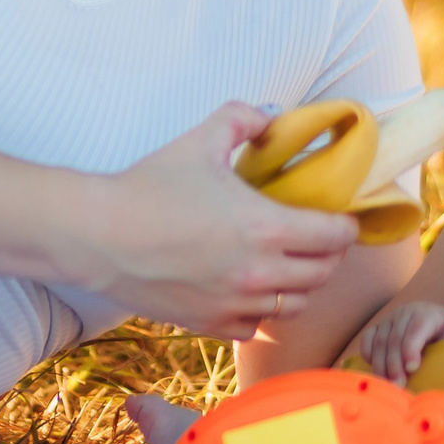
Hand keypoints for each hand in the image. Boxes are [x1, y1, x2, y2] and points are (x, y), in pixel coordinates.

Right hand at [75, 104, 359, 339]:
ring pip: (294, 306)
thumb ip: (243, 119)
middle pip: (323, 274)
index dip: (345, 226)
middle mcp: (260, 274)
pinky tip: (247, 292)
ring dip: (298, 286)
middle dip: (327, 256)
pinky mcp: (209, 324)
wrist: (98, 235)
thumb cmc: (148, 186)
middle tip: (317, 240)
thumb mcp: (200, 140)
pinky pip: (254, 327)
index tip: (340, 219)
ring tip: (287, 267)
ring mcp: (235, 304)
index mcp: (268, 228)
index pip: (335, 237)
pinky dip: (260, 312)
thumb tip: (269, 116)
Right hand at [356, 302, 443, 383]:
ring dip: (381, 365)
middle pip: (394, 337)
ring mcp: (391, 318)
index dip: (411, 348)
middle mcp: (407, 312)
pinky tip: (376, 371)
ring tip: (388, 384)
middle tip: (398, 385)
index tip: (412, 369)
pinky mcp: (380, 326)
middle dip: (394, 363)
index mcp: (430, 314)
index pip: (416, 328)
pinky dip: (369, 355)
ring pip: (379, 340)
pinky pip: (367, 339)